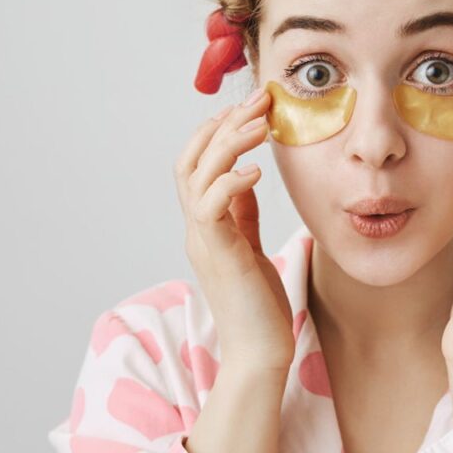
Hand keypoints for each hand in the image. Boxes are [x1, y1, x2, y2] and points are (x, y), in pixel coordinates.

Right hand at [174, 86, 295, 371]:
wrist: (259, 351)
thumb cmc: (258, 303)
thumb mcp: (250, 245)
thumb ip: (242, 212)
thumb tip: (246, 175)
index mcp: (204, 224)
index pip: (196, 164)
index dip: (216, 132)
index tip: (247, 108)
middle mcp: (197, 229)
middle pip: (192, 161)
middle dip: (223, 125)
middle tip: (259, 100)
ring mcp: (203, 241)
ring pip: (198, 177)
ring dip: (228, 144)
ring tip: (260, 123)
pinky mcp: (220, 255)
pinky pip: (211, 209)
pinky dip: (230, 182)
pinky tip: (256, 171)